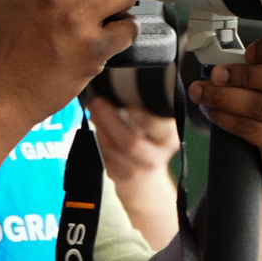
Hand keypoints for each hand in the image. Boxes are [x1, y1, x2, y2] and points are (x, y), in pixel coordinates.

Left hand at [88, 95, 178, 247]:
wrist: (145, 178)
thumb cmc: (147, 140)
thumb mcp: (152, 124)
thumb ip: (141, 105)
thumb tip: (114, 82)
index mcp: (169, 136)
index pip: (159, 126)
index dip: (143, 117)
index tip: (129, 104)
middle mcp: (157, 155)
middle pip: (132, 141)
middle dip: (111, 119)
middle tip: (97, 101)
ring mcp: (138, 168)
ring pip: (114, 150)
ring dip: (100, 128)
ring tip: (92, 110)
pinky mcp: (123, 177)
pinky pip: (105, 158)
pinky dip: (97, 141)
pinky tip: (95, 127)